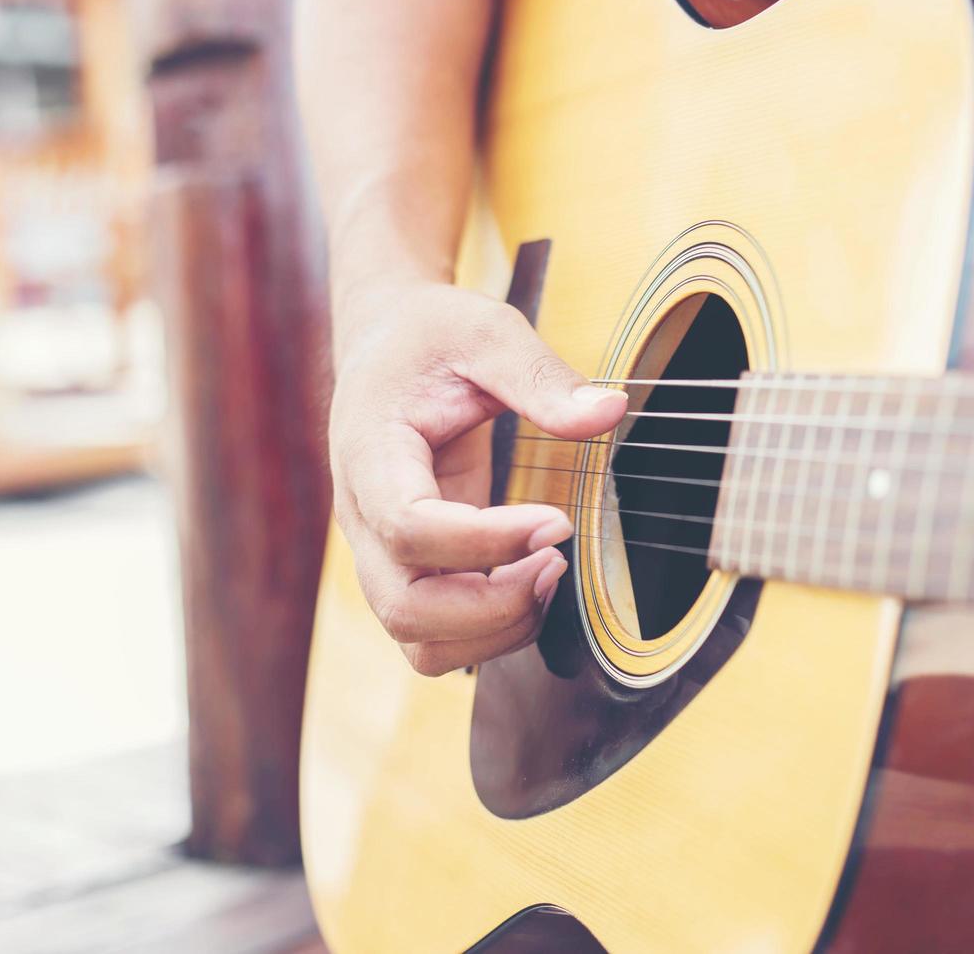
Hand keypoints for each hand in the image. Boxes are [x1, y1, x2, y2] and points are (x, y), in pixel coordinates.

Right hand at [329, 281, 627, 676]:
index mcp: (369, 454)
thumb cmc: (431, 336)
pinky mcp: (413, 570)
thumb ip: (541, 375)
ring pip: (420, 641)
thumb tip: (609, 412)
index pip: (409, 528)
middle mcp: (363, 517)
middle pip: (404, 608)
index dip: (487, 541)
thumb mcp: (485, 331)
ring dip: (495, 630)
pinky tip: (535, 581)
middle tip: (558, 559)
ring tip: (551, 572)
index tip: (559, 520)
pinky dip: (491, 632)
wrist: (385, 344)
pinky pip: (439, 637)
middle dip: (493, 605)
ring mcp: (382, 553)